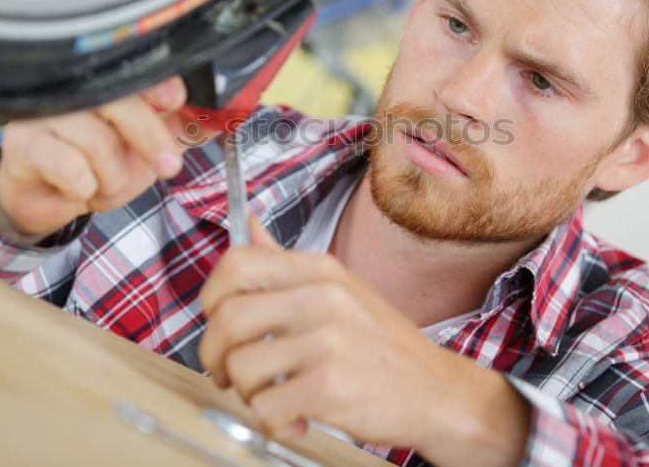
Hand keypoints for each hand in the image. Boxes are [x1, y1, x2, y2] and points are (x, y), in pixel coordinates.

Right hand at [0, 77, 204, 239]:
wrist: (51, 199)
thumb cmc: (98, 164)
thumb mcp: (150, 145)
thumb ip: (185, 127)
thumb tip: (226, 116)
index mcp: (102, 84)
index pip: (130, 69)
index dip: (156, 83)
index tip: (174, 101)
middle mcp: (70, 91)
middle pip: (117, 102)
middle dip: (149, 137)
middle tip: (168, 166)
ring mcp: (42, 114)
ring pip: (96, 141)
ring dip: (111, 176)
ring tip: (102, 182)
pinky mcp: (22, 145)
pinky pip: (68, 166)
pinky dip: (83, 187)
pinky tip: (75, 188)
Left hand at [198, 219, 529, 465]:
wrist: (438, 391)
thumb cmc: (385, 345)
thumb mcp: (341, 288)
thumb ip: (286, 262)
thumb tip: (247, 225)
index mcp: (319, 270)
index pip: (236, 263)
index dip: (210, 296)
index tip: (215, 321)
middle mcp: (321, 298)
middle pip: (226, 318)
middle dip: (215, 355)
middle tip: (229, 373)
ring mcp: (327, 341)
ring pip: (240, 368)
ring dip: (248, 393)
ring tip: (276, 394)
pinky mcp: (329, 385)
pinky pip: (265, 408)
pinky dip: (275, 423)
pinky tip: (297, 416)